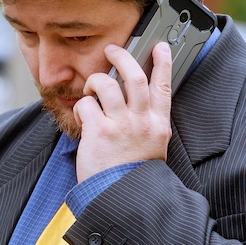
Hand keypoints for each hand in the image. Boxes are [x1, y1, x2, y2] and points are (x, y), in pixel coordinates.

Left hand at [72, 42, 172, 181]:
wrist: (121, 198)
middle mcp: (142, 122)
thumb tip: (133, 102)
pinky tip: (82, 117)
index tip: (160, 47)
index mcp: (158, 125)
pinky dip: (81, 106)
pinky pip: (87, 105)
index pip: (164, 86)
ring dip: (95, 81)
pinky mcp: (99, 131)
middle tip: (112, 50)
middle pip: (135, 77)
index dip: (163, 63)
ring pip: (108, 85)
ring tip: (90, 90)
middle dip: (123, 57)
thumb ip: (145, 124)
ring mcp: (121, 125)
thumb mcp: (150, 147)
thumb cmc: (131, 174)